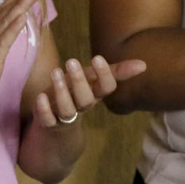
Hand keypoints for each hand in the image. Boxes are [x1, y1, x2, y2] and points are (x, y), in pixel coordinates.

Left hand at [31, 54, 145, 128]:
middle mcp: (81, 106)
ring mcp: (65, 117)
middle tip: (71, 61)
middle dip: (80, 81)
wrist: (57, 125)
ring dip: (62, 92)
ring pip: (68, 110)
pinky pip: (48, 120)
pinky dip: (44, 110)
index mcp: (94, 94)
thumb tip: (144, 64)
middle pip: (86, 99)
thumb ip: (115, 72)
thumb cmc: (76, 94)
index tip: (97, 58)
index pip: (106, 88)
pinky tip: (40, 97)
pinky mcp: (48, 123)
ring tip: (55, 72)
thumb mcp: (92, 81)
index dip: (105, 75)